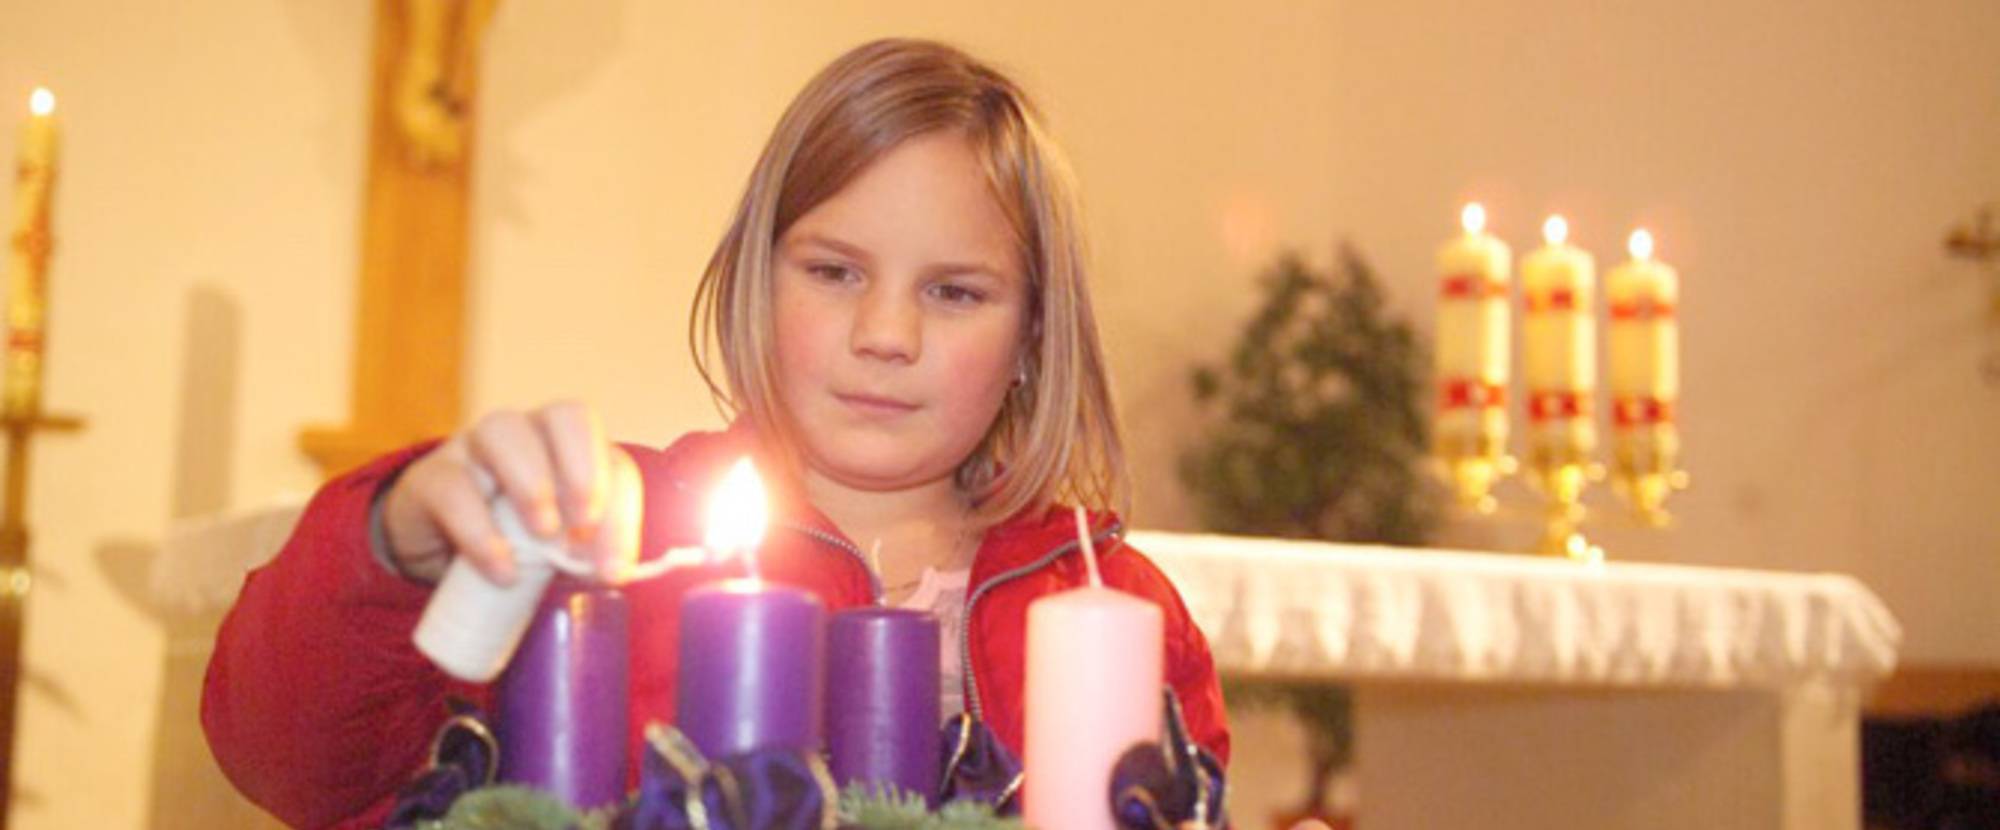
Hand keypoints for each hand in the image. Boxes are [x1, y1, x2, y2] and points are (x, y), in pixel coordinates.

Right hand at [381, 401, 641, 584]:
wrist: (438, 554)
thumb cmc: (515, 542)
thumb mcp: (556, 548)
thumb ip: (585, 551)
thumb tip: (613, 569)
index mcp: (571, 448)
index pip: (611, 458)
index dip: (620, 509)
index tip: (613, 564)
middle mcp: (528, 433)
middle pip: (566, 416)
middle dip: (584, 470)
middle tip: (585, 526)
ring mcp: (474, 446)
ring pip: (503, 431)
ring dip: (532, 483)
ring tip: (544, 536)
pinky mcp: (430, 477)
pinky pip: (453, 487)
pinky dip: (480, 531)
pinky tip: (501, 568)